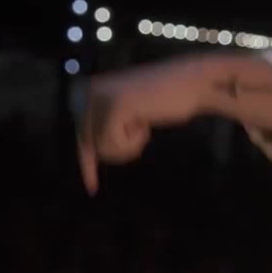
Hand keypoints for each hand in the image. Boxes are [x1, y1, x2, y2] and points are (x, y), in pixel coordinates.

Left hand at [77, 62, 204, 193]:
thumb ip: (106, 126)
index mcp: (88, 89)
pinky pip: (115, 144)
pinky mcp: (115, 107)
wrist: (191, 82)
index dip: (87, 164)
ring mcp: (100, 98)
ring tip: (143, 124)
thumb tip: (91, 152)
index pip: (80, 135)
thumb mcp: (128, 114)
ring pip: (102, 148)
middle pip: (88, 145)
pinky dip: (134, 142)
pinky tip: (145, 123)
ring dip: (128, 146)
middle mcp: (87, 91)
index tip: (92, 190)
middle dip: (118, 150)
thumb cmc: (165, 99)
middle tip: (141, 128)